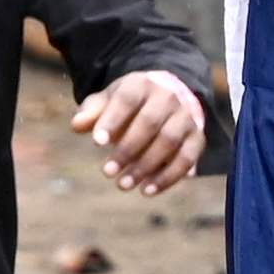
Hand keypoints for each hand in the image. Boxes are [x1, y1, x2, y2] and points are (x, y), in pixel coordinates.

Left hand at [74, 68, 205, 192]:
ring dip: (146, 166)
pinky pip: (187, 158)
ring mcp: (187, 116)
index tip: (96, 142)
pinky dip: (168, 177)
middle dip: (128, 149)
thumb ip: (92, 111)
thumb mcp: (109, 101)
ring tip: (124, 185)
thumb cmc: (131, 103)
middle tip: (107, 172)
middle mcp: (169, 97)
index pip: (127, 99)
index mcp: (143, 83)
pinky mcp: (197, 137)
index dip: (112, 120)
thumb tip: (76, 125)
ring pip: (169, 141)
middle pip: (150, 122)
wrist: (169, 98)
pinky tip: (148, 190)